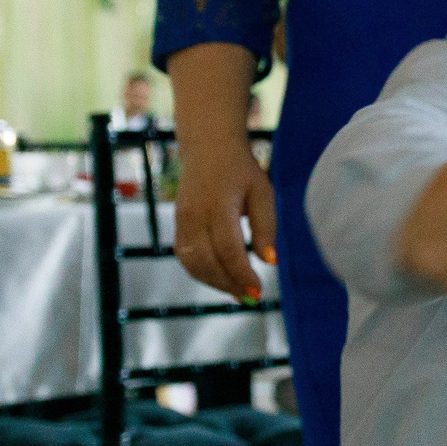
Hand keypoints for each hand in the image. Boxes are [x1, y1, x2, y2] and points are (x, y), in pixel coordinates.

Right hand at [173, 146, 275, 301]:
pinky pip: (184, 256)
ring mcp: (181, 220)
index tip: (257, 291)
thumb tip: (269, 262)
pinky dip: (201, 272)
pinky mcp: (177, 224)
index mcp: (218, 205)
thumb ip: (266, 227)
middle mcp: (194, 215)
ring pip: (192, 262)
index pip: (228, 248)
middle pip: (207, 260)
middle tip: (250, 297)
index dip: (241, 273)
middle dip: (229, 283)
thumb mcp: (263, 193)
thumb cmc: (241, 171)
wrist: (208, 148)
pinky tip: (220, 279)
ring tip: (237, 292)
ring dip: (214, 282)